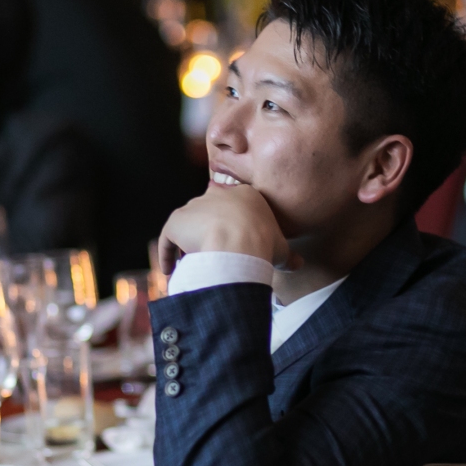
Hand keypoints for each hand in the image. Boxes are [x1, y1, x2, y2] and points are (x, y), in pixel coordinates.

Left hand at [158, 183, 293, 275]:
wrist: (238, 244)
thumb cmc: (263, 244)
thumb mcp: (281, 249)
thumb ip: (288, 255)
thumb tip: (299, 264)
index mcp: (245, 195)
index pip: (235, 208)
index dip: (233, 227)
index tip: (233, 245)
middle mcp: (217, 194)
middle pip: (210, 214)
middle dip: (209, 233)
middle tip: (211, 256)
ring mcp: (194, 206)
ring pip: (189, 226)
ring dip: (187, 245)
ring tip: (192, 266)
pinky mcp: (176, 220)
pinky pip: (168, 239)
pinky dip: (167, 255)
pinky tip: (170, 270)